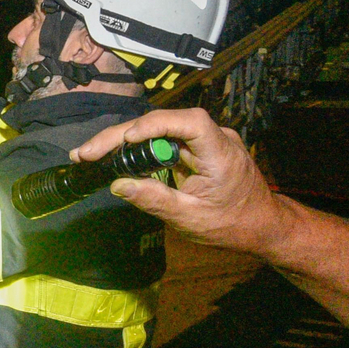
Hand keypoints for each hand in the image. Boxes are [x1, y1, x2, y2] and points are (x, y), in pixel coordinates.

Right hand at [70, 108, 289, 256]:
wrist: (262, 225)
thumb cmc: (233, 225)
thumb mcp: (191, 219)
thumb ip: (155, 200)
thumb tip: (119, 185)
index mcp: (220, 153)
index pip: (188, 122)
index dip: (155, 124)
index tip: (126, 139)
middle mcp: (214, 138)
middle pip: (164, 123)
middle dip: (122, 135)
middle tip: (86, 152)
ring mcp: (205, 140)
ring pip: (160, 130)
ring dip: (124, 139)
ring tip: (90, 153)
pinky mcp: (196, 147)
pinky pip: (164, 140)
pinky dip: (137, 146)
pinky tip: (113, 154)